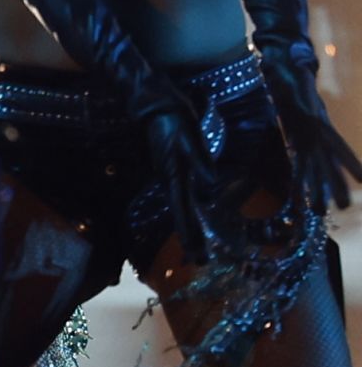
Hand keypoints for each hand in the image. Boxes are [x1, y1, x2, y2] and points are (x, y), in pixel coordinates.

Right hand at [140, 107, 222, 263]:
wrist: (155, 104)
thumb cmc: (174, 119)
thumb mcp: (190, 137)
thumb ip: (200, 161)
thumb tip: (211, 189)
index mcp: (174, 175)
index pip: (183, 210)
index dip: (190, 233)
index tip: (196, 255)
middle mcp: (171, 179)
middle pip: (182, 213)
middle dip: (190, 238)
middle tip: (200, 262)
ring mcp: (171, 175)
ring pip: (181, 207)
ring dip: (189, 228)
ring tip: (196, 248)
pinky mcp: (174, 170)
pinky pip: (182, 197)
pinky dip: (188, 211)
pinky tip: (194, 216)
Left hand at [262, 47, 361, 216]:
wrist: (285, 68)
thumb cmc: (290, 69)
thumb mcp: (291, 69)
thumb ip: (294, 66)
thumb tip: (295, 57)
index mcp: (317, 119)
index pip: (336, 144)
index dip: (348, 161)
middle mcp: (316, 133)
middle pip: (327, 162)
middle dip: (335, 183)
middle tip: (345, 207)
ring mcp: (307, 137)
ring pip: (315, 168)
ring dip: (318, 189)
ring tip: (322, 211)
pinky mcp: (295, 139)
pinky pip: (299, 163)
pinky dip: (301, 180)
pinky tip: (300, 197)